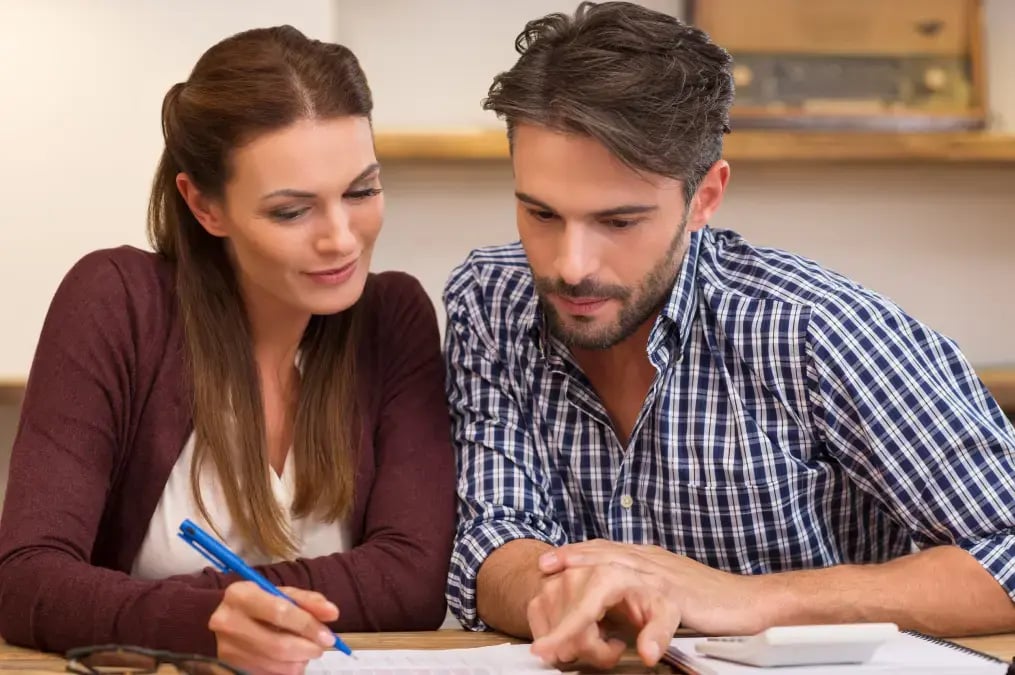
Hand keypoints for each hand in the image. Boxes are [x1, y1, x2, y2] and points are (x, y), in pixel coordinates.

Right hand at [210, 582, 339, 674]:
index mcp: (240, 595)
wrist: (227, 619)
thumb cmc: (260, 603)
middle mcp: (227, 622)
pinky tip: (291, 660)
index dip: (308, 626)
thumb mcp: (283, 594)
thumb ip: (309, 601)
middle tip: (321, 647)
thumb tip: (333, 613)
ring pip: (274, 664)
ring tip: (306, 652)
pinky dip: (286, 669)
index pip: (280, 612)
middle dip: (307, 649)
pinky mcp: (229, 666)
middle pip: (278, 644)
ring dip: (299, 661)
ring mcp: (226, 648)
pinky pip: (267, 674)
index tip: (328, 636)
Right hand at [527, 561, 680, 668]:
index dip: (563, 634)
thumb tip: (648, 654)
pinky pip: (540, 624)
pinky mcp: (543, 589)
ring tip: (599, 634)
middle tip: (612, 647)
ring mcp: (557, 580)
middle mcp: (576, 574)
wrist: (629, 576)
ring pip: (552, 628)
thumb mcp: (663, 612)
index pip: (580, 612)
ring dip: (573, 642)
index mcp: (605, 577)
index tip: (543, 650)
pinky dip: (557, 634)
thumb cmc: (644, 594)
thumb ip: (658, 633)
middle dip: (588, 649)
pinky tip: (579, 629)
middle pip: (568, 628)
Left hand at [541, 539, 765, 634]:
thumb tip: (608, 611)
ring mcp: (666, 580)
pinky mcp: (686, 602)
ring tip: (570, 624)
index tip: (547, 561)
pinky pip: (666, 617)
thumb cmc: (707, 600)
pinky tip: (644, 653)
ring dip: (591, 605)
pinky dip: (654, 635)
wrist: (750, 601)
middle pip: (603, 559)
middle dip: (571, 564)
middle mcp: (652, 564)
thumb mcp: (660, 590)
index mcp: (645, 561)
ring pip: (621, 583)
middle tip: (544, 571)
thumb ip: (635, 595)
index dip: (575, 553)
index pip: (603, 550)